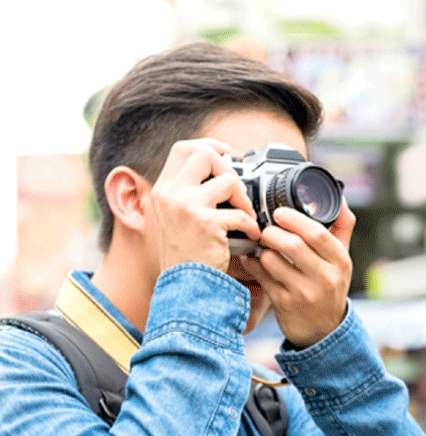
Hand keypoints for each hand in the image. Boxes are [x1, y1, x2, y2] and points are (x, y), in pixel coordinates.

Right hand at [149, 138, 259, 272]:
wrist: (184, 288)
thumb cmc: (186, 256)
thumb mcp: (176, 218)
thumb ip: (190, 193)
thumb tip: (221, 165)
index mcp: (163, 189)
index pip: (183, 148)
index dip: (209, 145)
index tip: (227, 155)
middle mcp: (170, 193)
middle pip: (205, 153)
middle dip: (229, 167)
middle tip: (237, 190)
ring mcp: (186, 206)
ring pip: (229, 180)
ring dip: (244, 199)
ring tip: (246, 216)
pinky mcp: (206, 223)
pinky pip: (240, 214)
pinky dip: (251, 226)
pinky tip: (251, 237)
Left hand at [240, 201, 355, 347]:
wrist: (323, 330)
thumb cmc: (330, 286)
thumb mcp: (342, 259)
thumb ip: (341, 227)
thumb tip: (339, 197)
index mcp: (341, 261)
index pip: (317, 234)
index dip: (294, 219)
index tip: (279, 212)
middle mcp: (325, 278)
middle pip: (292, 245)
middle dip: (273, 232)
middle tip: (266, 228)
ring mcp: (304, 293)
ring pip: (273, 261)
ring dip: (261, 249)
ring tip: (261, 244)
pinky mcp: (284, 304)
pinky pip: (261, 277)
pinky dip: (252, 263)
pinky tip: (252, 259)